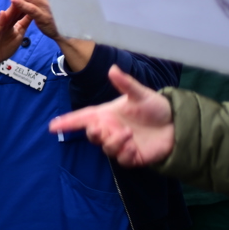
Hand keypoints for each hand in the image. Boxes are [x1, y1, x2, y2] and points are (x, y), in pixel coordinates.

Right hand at [0, 0, 30, 86]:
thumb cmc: (1, 48)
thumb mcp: (16, 35)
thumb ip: (23, 24)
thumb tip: (32, 14)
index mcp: (11, 22)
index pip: (21, 9)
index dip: (28, 1)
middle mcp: (4, 21)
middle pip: (14, 9)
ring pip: (5, 15)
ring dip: (11, 7)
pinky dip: (0, 20)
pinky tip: (3, 14)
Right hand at [49, 65, 174, 166]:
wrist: (176, 125)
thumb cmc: (155, 107)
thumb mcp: (141, 94)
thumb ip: (126, 84)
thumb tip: (112, 69)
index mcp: (107, 114)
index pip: (82, 118)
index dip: (67, 122)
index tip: (52, 126)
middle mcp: (110, 129)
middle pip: (92, 135)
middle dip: (95, 133)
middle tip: (105, 127)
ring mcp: (121, 144)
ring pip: (106, 148)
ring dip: (115, 142)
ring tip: (129, 135)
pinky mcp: (132, 157)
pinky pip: (122, 160)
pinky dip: (126, 153)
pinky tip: (135, 146)